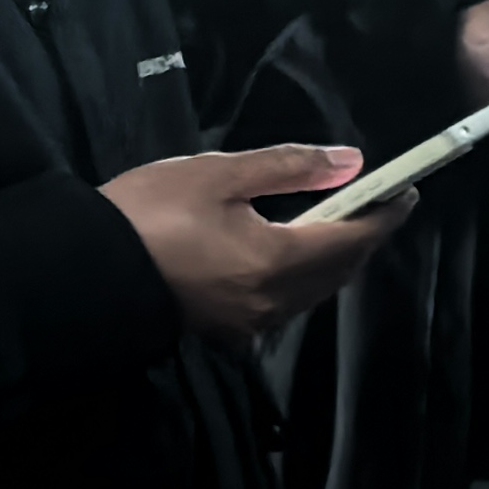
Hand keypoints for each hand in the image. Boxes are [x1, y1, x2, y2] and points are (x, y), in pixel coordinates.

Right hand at [100, 148, 405, 339]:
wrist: (82, 271)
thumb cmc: (147, 215)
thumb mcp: (216, 174)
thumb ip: (287, 167)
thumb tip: (349, 160)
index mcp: (279, 262)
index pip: (353, 239)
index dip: (384, 215)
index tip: (406, 192)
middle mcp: (275, 301)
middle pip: (339, 270)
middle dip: (363, 237)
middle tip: (377, 204)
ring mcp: (252, 321)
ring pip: (314, 291)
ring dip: (334, 260)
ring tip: (340, 223)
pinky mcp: (228, 328)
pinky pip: (285, 303)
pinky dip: (303, 277)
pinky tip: (293, 256)